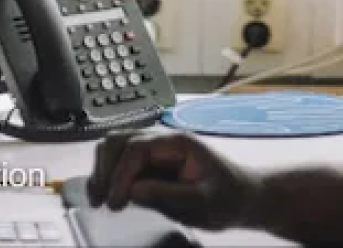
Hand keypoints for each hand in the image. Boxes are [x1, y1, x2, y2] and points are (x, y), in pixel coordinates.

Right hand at [87, 128, 259, 231]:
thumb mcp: (202, 202)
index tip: (116, 202)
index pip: (137, 148)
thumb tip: (133, 190)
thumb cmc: (228, 198)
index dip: (121, 174)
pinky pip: (121, 164)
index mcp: (178, 143)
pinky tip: (106, 196)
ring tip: (99, 200)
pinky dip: (108, 177)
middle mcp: (163, 141)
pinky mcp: (151, 166)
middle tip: (101, 201)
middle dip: (105, 169)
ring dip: (102, 171)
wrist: (243, 198)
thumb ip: (168, 194)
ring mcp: (155, 152)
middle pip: (120, 140)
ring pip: (116, 148)